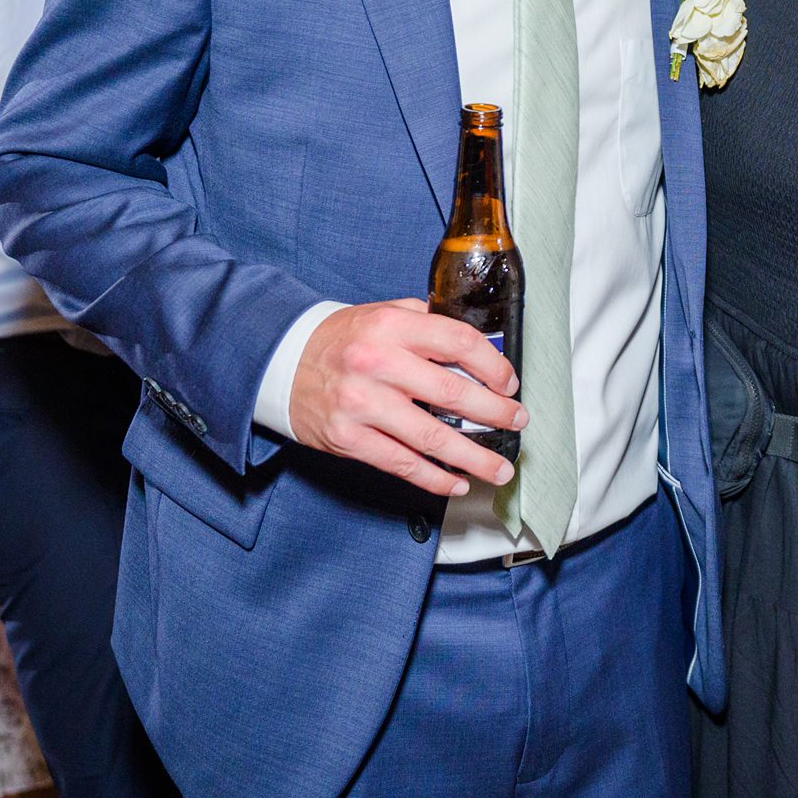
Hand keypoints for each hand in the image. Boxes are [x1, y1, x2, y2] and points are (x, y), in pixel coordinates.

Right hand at [287, 299, 524, 497]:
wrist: (280, 361)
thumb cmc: (341, 340)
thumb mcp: (382, 314)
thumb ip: (426, 323)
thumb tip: (478, 346)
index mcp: (391, 326)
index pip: (458, 343)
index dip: (493, 366)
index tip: (509, 383)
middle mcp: (377, 363)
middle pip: (453, 393)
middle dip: (495, 413)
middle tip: (517, 423)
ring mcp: (361, 404)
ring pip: (432, 437)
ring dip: (473, 458)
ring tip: (498, 468)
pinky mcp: (348, 438)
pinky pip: (401, 464)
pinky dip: (434, 478)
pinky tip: (456, 482)